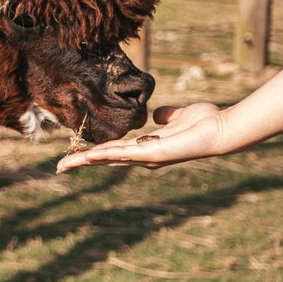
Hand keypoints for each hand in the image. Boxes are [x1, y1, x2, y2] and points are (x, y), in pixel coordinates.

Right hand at [56, 102, 223, 172]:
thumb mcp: (179, 116)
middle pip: (106, 160)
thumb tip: (156, 115)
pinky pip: (123, 154)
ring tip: (65, 164)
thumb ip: (166, 116)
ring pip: (109, 159)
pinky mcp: (153, 154)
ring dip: (86, 161)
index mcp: (147, 148)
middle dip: (82, 163)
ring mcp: (147, 157)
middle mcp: (144, 157)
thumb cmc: (205, 122)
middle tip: (60, 167)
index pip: (115, 152)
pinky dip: (104, 155)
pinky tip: (89, 157)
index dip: (95, 154)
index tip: (78, 156)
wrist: (222, 130)